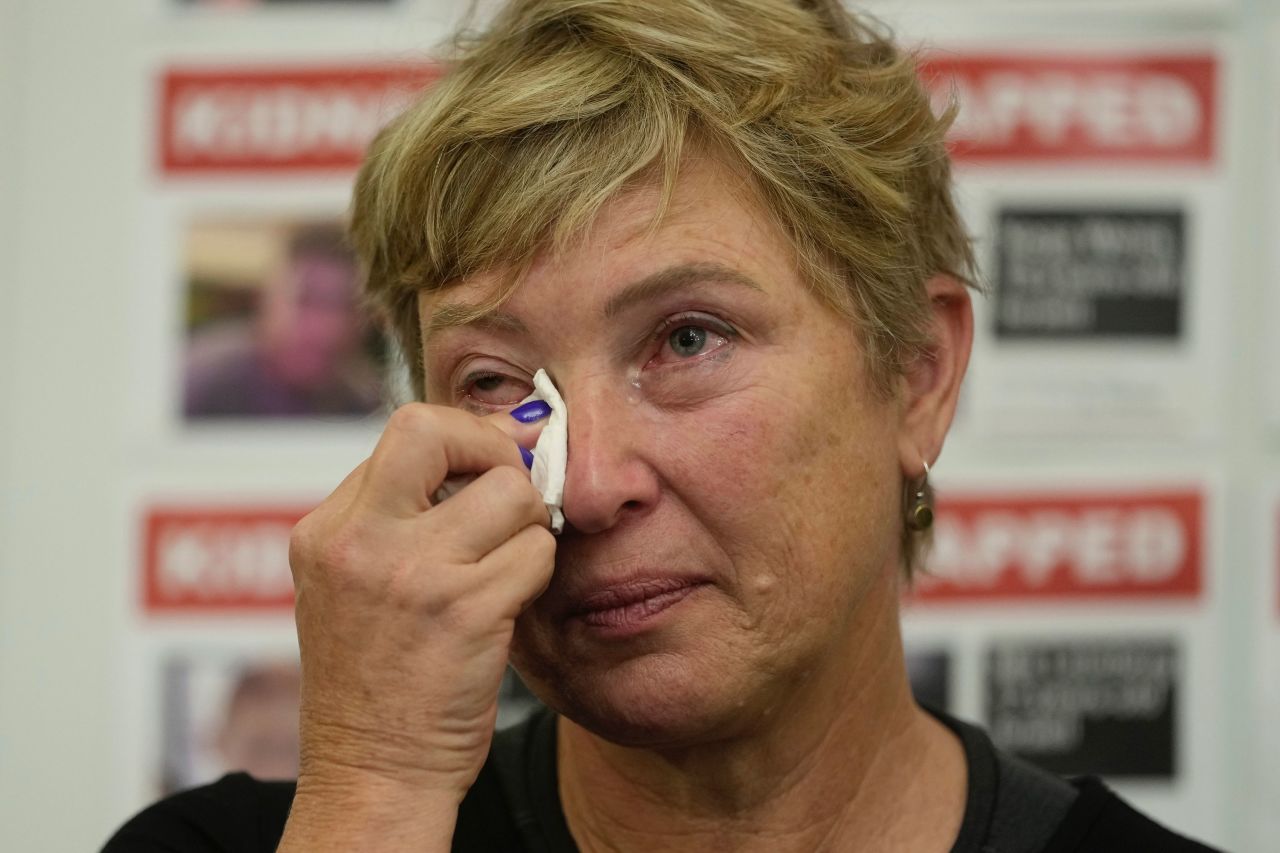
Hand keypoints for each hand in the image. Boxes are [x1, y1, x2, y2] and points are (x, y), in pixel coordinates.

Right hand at [286, 403, 553, 810]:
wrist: (373, 774)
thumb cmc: (377, 685)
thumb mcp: (354, 587)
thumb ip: (398, 518)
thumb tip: (486, 447)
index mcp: (325, 531)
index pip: (405, 433)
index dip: (462, 439)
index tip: (491, 462)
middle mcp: (359, 542)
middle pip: (436, 430)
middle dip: (491, 446)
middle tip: (510, 485)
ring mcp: (412, 573)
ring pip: (510, 493)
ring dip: (527, 526)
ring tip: (507, 566)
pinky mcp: (466, 610)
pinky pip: (537, 551)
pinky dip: (538, 573)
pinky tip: (512, 606)